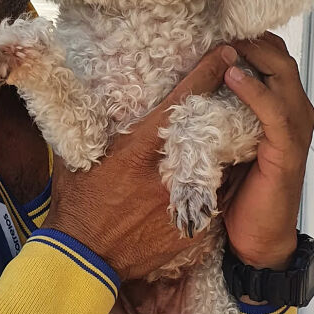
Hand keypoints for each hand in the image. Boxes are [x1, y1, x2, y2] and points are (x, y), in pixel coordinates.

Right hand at [44, 46, 231, 279]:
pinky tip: (208, 190)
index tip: (225, 54)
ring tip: (229, 143)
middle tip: (236, 95)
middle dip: (222, 113)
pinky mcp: (189, 229)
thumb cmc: (76, 205)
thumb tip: (91, 102)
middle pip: (208, 132)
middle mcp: (165, 171)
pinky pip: (207, 204)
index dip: (207, 73)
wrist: (82, 259)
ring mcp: (180, 201)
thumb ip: (93, 129)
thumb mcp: (78, 157)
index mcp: (139, 147)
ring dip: (220, 155)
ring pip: (214, 169)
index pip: (181, 101)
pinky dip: (208, 194)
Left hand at [219, 32, 313, 269]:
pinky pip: (273, 110)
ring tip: (224, 42)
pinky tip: (232, 76)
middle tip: (218, 25)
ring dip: (252, 54)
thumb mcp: (228, 138)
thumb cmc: (240, 188)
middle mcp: (294, 109)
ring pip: (282, 74)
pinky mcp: (288, 148)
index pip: (272, 55)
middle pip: (279, 56)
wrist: (258, 237)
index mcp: (281, 104)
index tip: (215, 22)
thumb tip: (190, 80)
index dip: (248, 36)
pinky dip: (254, 89)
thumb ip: (221, 109)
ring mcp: (295, 127)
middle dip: (250, 37)